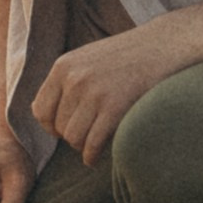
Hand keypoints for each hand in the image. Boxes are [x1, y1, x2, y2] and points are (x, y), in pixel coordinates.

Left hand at [31, 22, 188, 168]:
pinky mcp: (114, 106)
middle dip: (72, 136)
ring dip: (83, 146)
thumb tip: (38, 113)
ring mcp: (94, 92)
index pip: (40, 110)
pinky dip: (92, 156)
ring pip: (74, 138)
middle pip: (59, 127)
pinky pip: (92, 143)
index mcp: (63, 67)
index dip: (52, 126)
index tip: (67, 129)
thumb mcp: (87, 59)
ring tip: (95, 143)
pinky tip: (97, 157)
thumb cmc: (127, 57)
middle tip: (89, 136)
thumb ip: (65, 82)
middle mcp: (74, 79)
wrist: (164, 45)